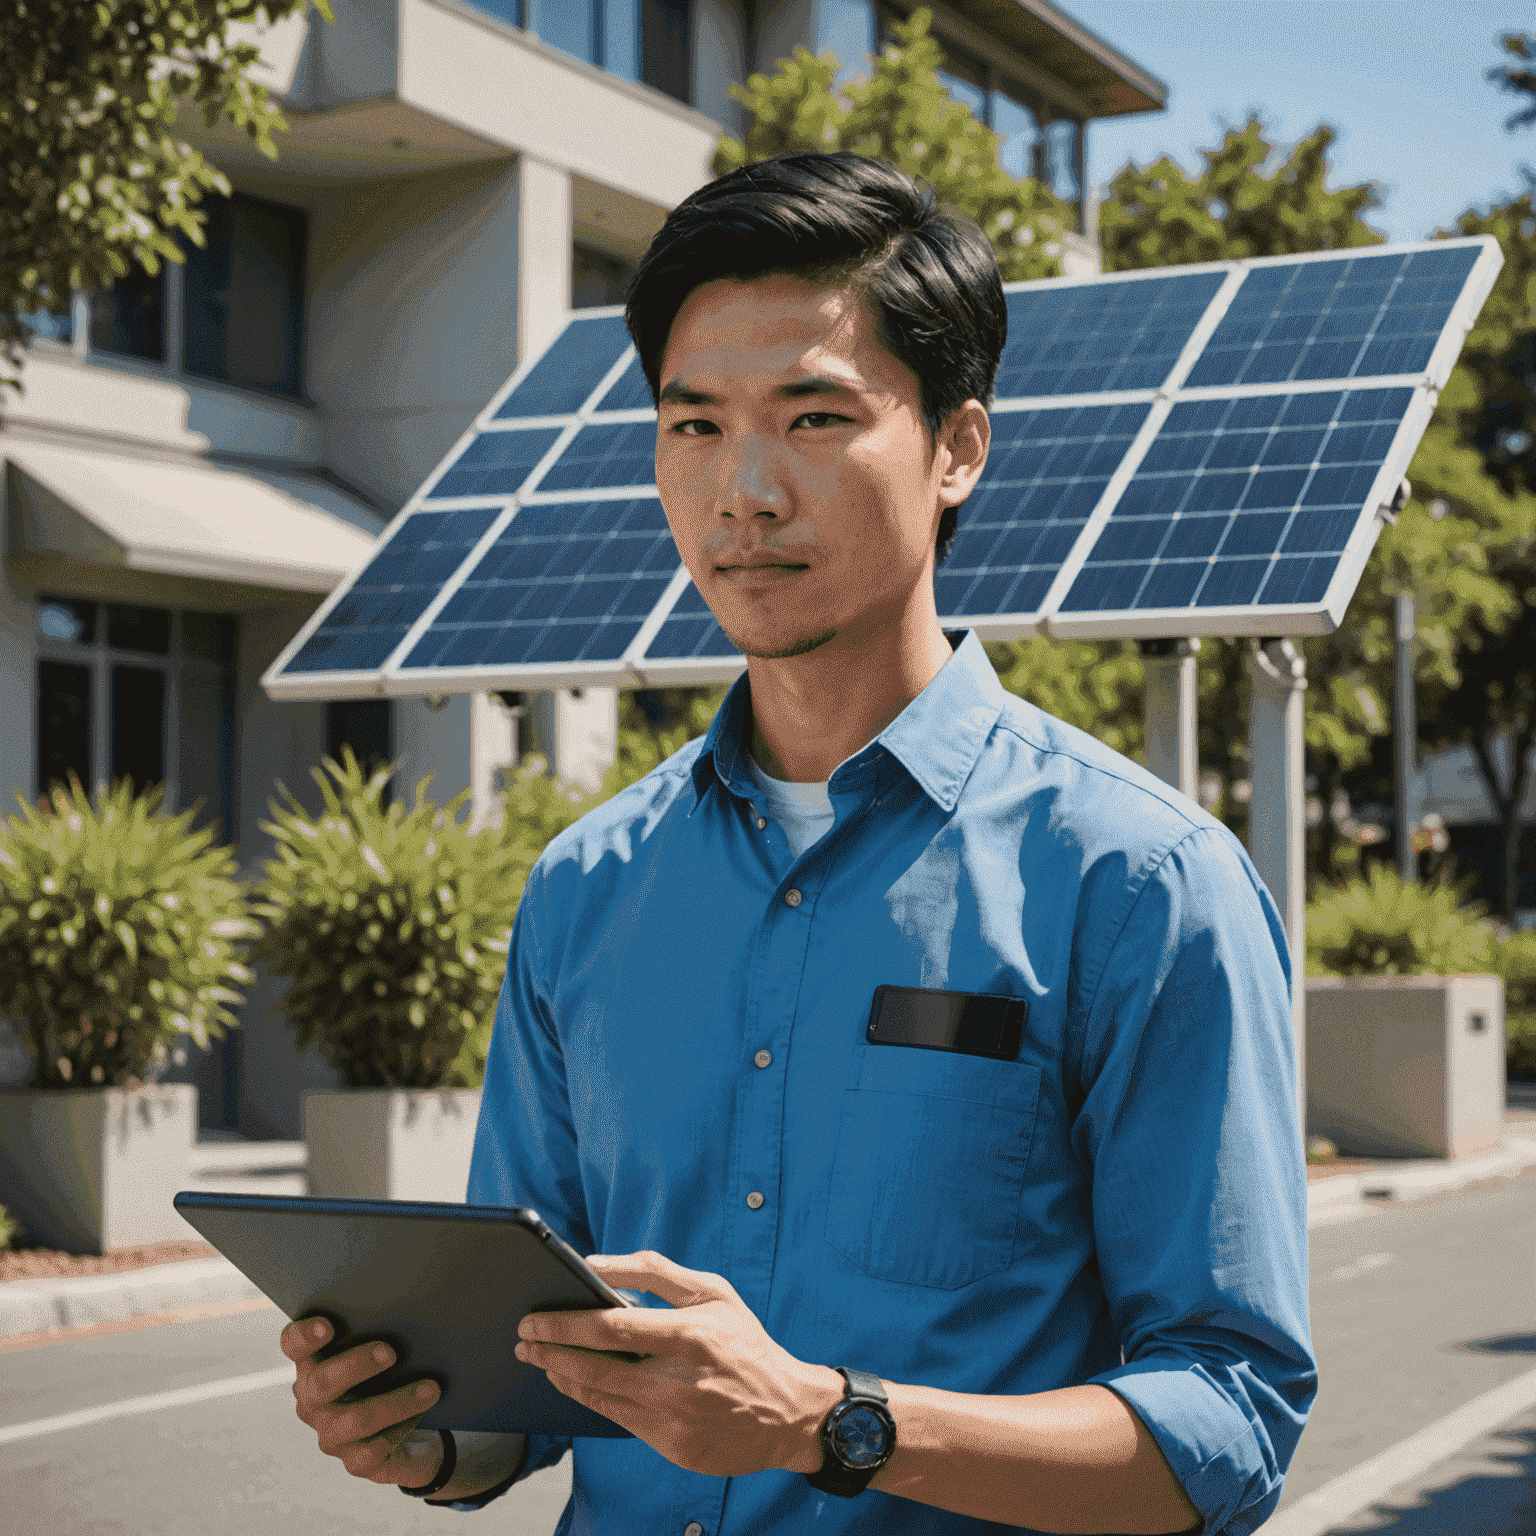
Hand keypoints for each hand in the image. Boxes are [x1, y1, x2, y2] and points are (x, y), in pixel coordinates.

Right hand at [280, 1316, 444, 1487]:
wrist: (410, 1430)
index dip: (304, 1335)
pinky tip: (423, 1415)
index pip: (293, 1344)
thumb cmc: (393, 1376)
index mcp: (314, 1364)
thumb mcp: (384, 1350)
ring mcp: (332, 1435)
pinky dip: (403, 1428)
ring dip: (396, 1401)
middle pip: (322, 1382)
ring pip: (356, 1419)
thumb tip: (410, 1307)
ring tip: (431, 1388)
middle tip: (391, 1352)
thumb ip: (382, 1330)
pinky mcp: (356, 1462)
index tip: (327, 1325)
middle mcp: (315, 1401)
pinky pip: (376, 1449)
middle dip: (356, 1365)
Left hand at [516, 1251, 843, 1477]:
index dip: (566, 1324)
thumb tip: (598, 1264)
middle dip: (551, 1351)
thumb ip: (655, 1273)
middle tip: (525, 1338)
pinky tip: (573, 1382)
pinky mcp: (671, 1447)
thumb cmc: (745, 1345)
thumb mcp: (713, 1292)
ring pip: (600, 1398)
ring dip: (561, 1376)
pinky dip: (588, 1399)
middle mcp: (681, 1381)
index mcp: (693, 1335)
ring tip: (540, 1358)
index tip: (535, 1317)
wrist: (788, 1413)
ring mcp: (675, 1420)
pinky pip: (616, 1420)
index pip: (614, 1329)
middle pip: (597, 1367)